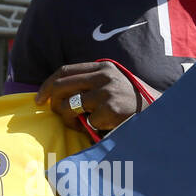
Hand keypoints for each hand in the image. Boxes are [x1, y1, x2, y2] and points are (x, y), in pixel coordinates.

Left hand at [34, 62, 158, 132]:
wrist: (157, 114)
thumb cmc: (130, 103)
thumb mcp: (112, 84)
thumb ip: (89, 83)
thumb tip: (56, 92)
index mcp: (102, 67)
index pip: (64, 70)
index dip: (48, 84)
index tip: (39, 98)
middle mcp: (103, 76)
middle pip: (62, 86)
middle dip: (53, 103)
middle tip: (54, 114)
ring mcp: (107, 92)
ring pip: (71, 106)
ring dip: (71, 120)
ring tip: (83, 123)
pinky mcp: (110, 109)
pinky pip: (87, 122)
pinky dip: (92, 129)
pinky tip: (105, 126)